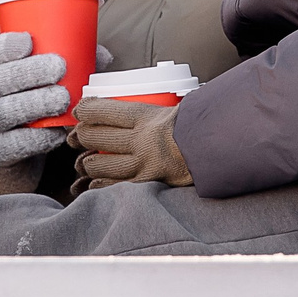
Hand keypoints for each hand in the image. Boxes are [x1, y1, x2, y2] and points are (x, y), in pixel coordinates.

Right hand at [0, 32, 105, 196]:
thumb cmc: (21, 106)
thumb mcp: (27, 85)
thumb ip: (63, 65)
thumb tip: (103, 55)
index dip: (4, 46)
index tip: (29, 41)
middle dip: (29, 71)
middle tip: (58, 67)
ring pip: (7, 111)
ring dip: (37, 102)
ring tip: (62, 98)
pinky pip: (17, 144)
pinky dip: (40, 137)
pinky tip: (58, 131)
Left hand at [72, 98, 190, 187]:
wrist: (220, 153)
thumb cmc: (201, 127)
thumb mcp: (176, 109)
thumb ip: (154, 111)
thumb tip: (140, 110)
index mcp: (147, 117)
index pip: (104, 110)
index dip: (86, 110)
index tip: (79, 111)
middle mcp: (140, 141)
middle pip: (96, 136)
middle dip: (81, 136)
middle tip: (77, 137)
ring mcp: (142, 165)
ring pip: (98, 165)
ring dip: (87, 163)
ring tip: (85, 161)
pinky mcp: (145, 185)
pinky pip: (112, 187)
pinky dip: (98, 186)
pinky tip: (92, 183)